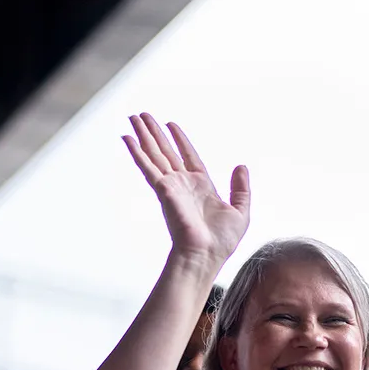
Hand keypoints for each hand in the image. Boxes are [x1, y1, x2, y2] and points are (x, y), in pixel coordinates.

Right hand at [123, 113, 250, 266]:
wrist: (206, 255)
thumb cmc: (222, 241)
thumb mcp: (240, 211)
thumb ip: (241, 189)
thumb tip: (241, 166)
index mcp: (201, 186)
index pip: (188, 156)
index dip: (180, 140)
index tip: (171, 124)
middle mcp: (183, 184)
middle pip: (166, 151)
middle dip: (155, 133)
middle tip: (143, 115)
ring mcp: (171, 186)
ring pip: (154, 154)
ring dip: (143, 135)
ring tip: (133, 117)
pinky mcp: (163, 190)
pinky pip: (147, 167)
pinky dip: (137, 152)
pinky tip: (127, 139)